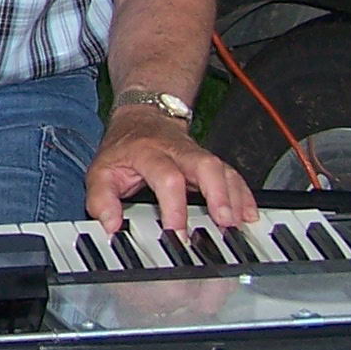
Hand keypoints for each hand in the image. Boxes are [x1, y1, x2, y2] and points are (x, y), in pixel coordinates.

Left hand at [85, 107, 256, 235]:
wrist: (142, 117)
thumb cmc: (123, 149)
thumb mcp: (101, 170)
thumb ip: (101, 199)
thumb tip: (111, 226)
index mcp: (149, 153)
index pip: (166, 178)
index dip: (174, 206)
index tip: (176, 232)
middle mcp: (178, 151)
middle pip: (206, 165)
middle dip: (218, 195)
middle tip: (223, 223)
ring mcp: (197, 155)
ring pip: (223, 170)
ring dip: (234, 198)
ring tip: (238, 224)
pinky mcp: (211, 162)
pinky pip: (232, 175)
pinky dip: (243, 195)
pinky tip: (249, 214)